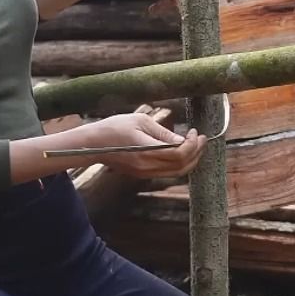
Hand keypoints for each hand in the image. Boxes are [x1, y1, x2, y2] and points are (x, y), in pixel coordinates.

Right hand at [85, 111, 205, 178]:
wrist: (93, 144)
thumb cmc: (114, 127)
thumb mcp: (140, 121)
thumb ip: (163, 132)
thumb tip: (182, 139)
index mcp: (145, 149)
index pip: (179, 153)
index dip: (192, 144)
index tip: (194, 132)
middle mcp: (146, 165)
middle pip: (182, 165)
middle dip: (196, 152)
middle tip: (201, 138)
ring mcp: (144, 172)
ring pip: (177, 173)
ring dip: (191, 160)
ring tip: (196, 145)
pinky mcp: (142, 174)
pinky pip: (168, 173)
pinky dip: (180, 164)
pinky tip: (182, 151)